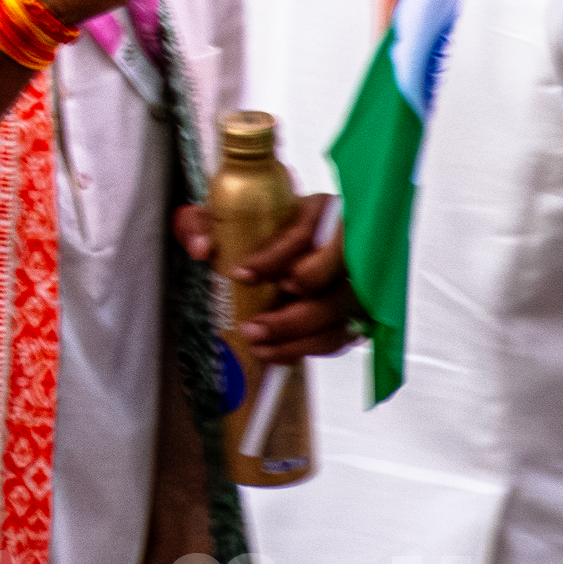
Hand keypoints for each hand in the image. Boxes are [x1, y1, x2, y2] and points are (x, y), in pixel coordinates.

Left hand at [176, 193, 355, 362]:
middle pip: (333, 283)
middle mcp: (350, 244)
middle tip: (253, 327)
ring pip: (341, 316)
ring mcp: (361, 280)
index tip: (242, 275)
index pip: (304, 235)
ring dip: (300, 338)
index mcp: (321, 212)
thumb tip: (202, 248)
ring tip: (260, 345)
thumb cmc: (264, 221)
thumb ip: (207, 222)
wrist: (287, 233)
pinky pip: (342, 335)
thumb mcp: (233, 211)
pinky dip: (308, 348)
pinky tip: (276, 352)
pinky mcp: (360, 310)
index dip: (275, 259)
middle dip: (292, 314)